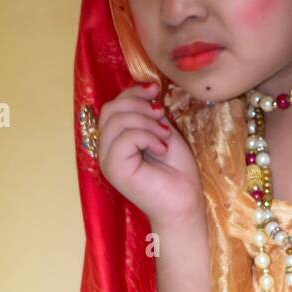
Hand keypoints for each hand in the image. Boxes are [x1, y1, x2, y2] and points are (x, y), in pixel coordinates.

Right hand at [97, 82, 202, 226]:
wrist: (184, 202)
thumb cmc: (176, 171)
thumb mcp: (162, 131)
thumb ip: (148, 113)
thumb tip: (147, 89)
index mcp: (116, 140)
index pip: (112, 106)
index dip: (132, 92)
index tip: (155, 90)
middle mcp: (106, 149)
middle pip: (109, 109)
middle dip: (138, 104)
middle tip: (161, 115)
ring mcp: (107, 160)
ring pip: (116, 121)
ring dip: (146, 122)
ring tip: (164, 136)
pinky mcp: (114, 169)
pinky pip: (125, 137)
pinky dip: (147, 137)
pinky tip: (161, 149)